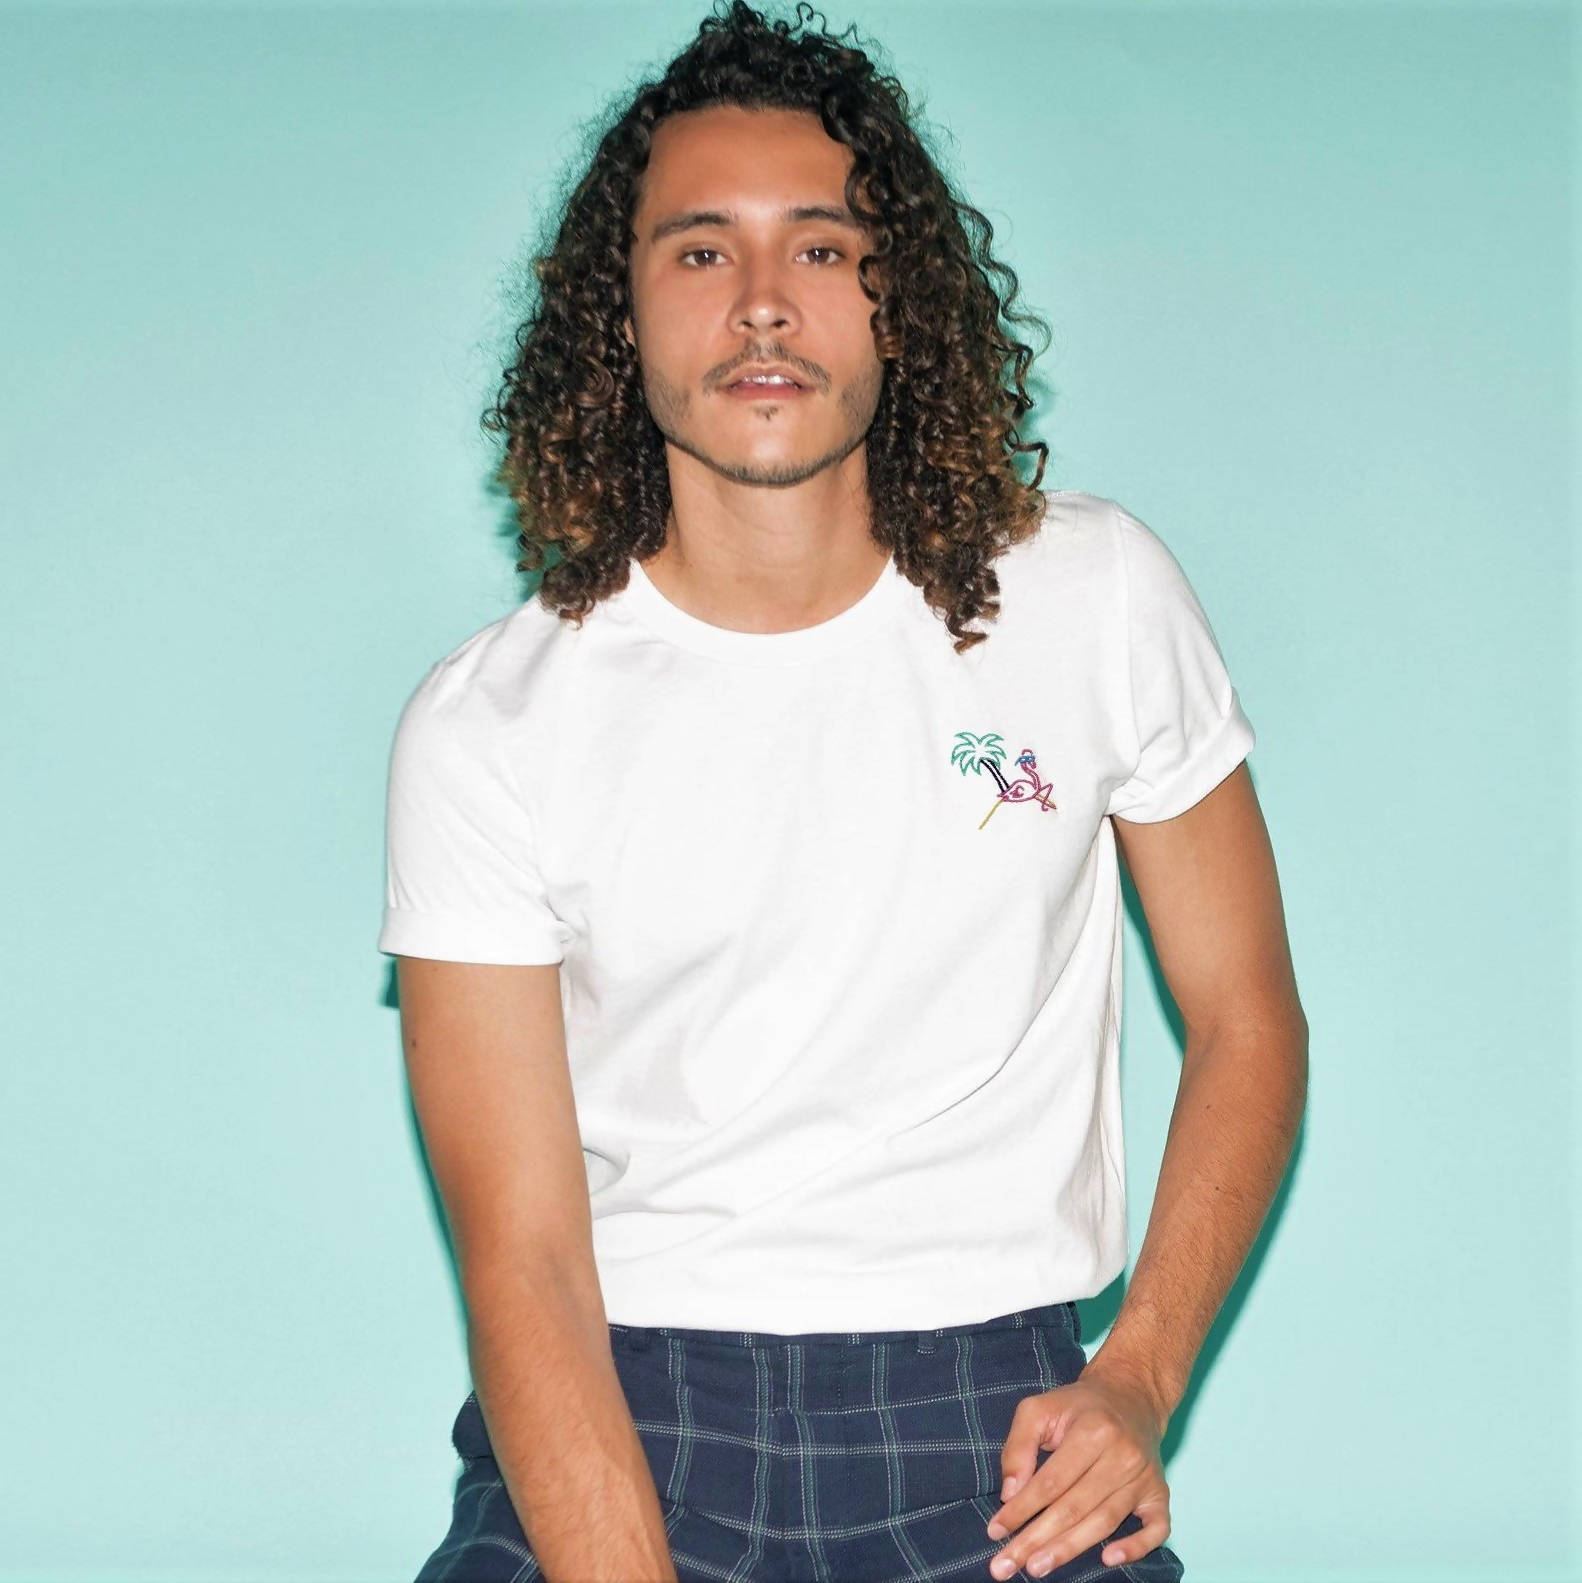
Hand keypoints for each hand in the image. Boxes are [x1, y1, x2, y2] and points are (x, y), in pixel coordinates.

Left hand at [982, 1361, 1172, 1577]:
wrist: (1130, 1396)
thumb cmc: (1077, 1407)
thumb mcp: (1039, 1408)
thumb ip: (1019, 1445)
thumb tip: (1010, 1493)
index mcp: (1092, 1430)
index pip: (1051, 1481)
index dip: (1021, 1509)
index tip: (995, 1531)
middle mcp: (1123, 1455)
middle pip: (1074, 1507)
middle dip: (1037, 1539)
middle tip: (1006, 1566)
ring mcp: (1144, 1477)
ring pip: (1104, 1521)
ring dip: (1069, 1549)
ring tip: (1037, 1568)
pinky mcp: (1160, 1493)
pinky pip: (1156, 1528)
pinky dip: (1136, 1548)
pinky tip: (1108, 1560)